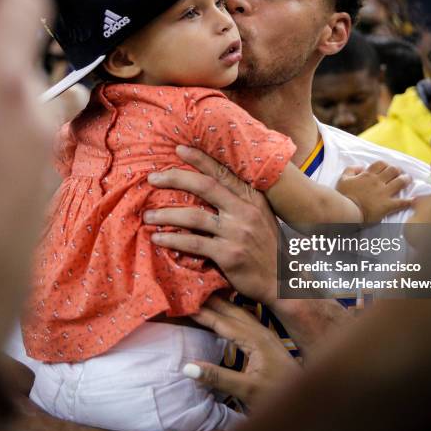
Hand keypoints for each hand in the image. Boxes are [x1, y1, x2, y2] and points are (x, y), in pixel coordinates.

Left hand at [145, 145, 279, 304]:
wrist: (282, 280)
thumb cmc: (267, 246)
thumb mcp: (261, 216)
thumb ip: (240, 200)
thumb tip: (210, 184)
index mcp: (252, 198)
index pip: (222, 172)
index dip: (199, 159)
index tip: (179, 149)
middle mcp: (245, 211)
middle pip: (205, 186)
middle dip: (175, 178)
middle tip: (152, 178)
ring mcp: (237, 233)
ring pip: (193, 216)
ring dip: (166, 215)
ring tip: (147, 216)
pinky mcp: (229, 255)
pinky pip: (194, 243)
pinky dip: (172, 240)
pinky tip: (158, 239)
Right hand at [183, 296, 300, 408]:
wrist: (308, 400)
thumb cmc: (278, 396)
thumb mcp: (247, 390)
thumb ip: (218, 377)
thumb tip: (187, 367)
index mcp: (255, 339)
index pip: (222, 322)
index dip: (202, 312)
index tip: (183, 303)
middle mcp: (261, 332)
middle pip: (231, 310)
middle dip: (211, 300)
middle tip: (190, 291)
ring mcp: (266, 335)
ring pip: (239, 312)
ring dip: (221, 304)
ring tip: (204, 297)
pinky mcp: (268, 341)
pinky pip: (245, 319)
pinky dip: (231, 313)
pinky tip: (227, 315)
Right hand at [336, 161, 412, 221]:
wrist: (347, 210)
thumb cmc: (343, 196)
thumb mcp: (343, 179)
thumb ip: (351, 170)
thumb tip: (361, 167)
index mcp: (368, 175)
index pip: (381, 164)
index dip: (386, 165)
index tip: (387, 168)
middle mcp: (378, 182)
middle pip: (393, 170)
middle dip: (398, 170)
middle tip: (399, 173)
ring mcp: (384, 193)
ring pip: (400, 182)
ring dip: (406, 180)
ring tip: (408, 180)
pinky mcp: (388, 205)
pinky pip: (402, 202)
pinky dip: (409, 201)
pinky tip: (413, 200)